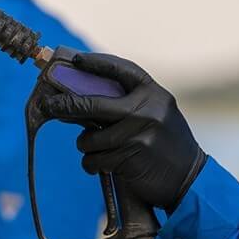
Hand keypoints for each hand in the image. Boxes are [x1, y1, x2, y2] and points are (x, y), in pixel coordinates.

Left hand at [45, 51, 205, 212]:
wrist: (191, 179)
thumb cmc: (167, 143)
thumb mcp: (157, 113)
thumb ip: (128, 103)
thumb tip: (81, 96)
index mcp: (153, 93)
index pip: (120, 69)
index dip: (95, 63)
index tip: (74, 60)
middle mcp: (146, 110)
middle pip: (91, 104)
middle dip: (65, 105)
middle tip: (48, 104)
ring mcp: (137, 135)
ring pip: (89, 138)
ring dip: (86, 145)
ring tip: (96, 149)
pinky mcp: (129, 159)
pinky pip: (95, 159)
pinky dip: (92, 164)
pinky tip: (101, 166)